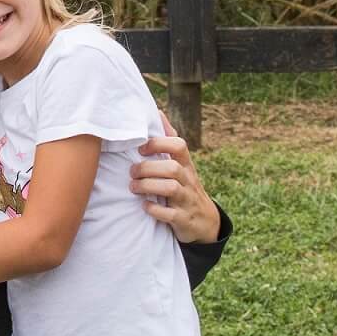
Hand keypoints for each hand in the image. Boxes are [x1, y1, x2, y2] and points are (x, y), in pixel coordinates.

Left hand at [131, 112, 220, 243]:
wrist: (205, 223)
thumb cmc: (184, 187)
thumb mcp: (181, 164)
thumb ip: (168, 141)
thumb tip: (157, 112)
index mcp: (186, 165)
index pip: (179, 145)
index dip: (158, 143)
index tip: (141, 149)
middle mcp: (188, 180)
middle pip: (172, 167)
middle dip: (147, 168)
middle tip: (131, 172)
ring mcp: (187, 200)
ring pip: (171, 188)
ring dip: (148, 186)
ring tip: (134, 187)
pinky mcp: (183, 219)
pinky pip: (170, 214)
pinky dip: (155, 210)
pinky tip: (144, 206)